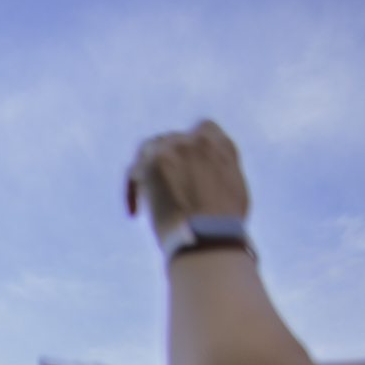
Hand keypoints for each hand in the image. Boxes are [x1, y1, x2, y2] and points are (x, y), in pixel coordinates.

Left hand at [126, 120, 249, 239]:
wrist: (207, 235)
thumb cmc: (222, 227)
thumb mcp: (232, 190)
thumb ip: (216, 172)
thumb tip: (201, 177)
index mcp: (222, 145)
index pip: (202, 130)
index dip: (189, 149)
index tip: (183, 167)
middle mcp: (198, 140)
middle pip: (170, 140)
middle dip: (163, 161)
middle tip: (159, 186)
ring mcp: (175, 147)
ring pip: (148, 148)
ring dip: (144, 168)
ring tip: (144, 194)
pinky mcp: (152, 163)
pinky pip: (132, 171)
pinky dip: (131, 191)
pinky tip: (134, 213)